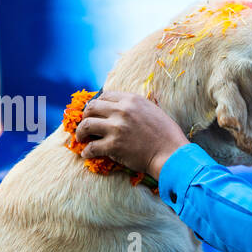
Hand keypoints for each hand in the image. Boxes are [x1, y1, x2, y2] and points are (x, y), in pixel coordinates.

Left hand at [74, 91, 189, 181]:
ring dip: (80, 133)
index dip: (97, 105)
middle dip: (84, 116)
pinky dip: (86, 152)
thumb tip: (121, 108)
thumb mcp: (153, 110)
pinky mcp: (113, 146)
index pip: (104, 96)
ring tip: (81, 139)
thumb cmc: (167, 135)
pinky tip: (86, 154)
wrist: (171, 154)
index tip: (94, 113)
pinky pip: (92, 147)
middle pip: (91, 108)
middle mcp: (122, 111)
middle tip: (84, 126)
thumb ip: (135, 107)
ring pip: (86, 125)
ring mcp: (116, 128)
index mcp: (131, 100)